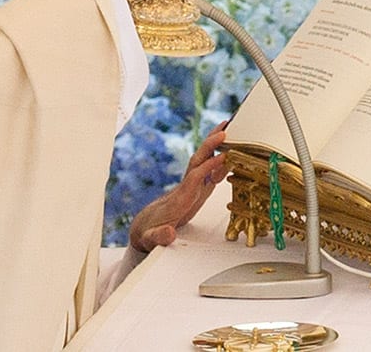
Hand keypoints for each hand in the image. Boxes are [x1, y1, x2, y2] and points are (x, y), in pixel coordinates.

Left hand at [128, 126, 228, 253]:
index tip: (223, 157)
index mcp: (179, 199)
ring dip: (213, 146)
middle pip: (198, 162)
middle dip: (210, 145)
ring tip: (226, 130)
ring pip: (202, 162)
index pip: (194, 178)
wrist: (144, 229)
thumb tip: (168, 233)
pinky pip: (206, 172)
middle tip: (224, 130)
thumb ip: (159, 237)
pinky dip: (216, 161)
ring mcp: (189, 188)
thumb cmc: (149, 232)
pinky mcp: (194, 191)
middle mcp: (185, 188)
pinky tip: (226, 154)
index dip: (208, 167)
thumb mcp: (152, 239)